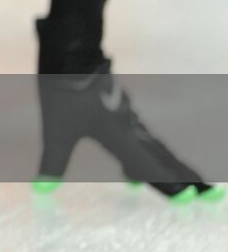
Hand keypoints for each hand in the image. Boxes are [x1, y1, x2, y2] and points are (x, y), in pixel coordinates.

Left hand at [35, 60, 221, 201]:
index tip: (191, 200)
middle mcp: (131, 127)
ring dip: (170, 164)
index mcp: (121, 137)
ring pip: (155, 145)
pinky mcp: (119, 103)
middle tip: (209, 195)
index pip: (151, 168)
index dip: (169, 185)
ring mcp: (127, 114)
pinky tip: (136, 154)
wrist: (71, 51)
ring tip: (184, 181)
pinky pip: (142, 134)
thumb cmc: (65, 91)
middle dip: (185, 177)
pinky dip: (150, 150)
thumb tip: (42, 189)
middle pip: (163, 158)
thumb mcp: (55, 130)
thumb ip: (54, 160)